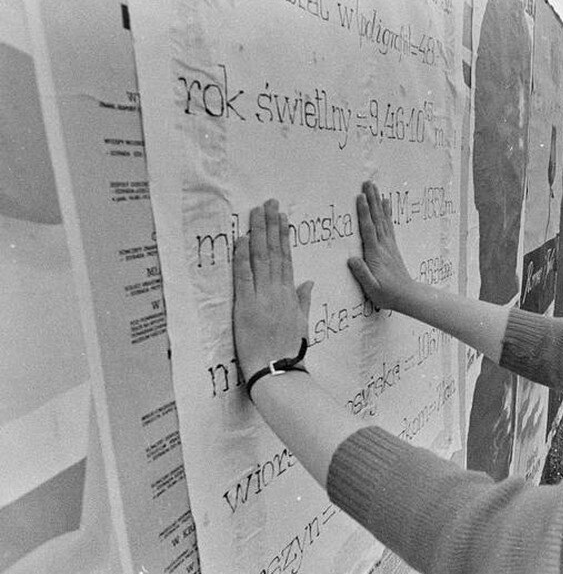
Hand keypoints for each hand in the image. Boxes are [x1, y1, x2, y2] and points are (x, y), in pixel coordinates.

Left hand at [233, 199, 313, 375]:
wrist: (278, 369)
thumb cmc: (289, 350)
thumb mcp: (301, 323)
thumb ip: (303, 300)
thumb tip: (308, 282)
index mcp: (290, 295)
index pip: (286, 258)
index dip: (283, 236)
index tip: (282, 218)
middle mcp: (277, 291)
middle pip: (274, 252)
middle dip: (271, 226)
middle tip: (270, 204)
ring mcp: (262, 297)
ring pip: (261, 258)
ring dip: (258, 233)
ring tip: (257, 212)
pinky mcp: (246, 306)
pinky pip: (244, 276)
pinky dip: (242, 256)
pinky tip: (242, 239)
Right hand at [347, 181, 414, 309]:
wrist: (407, 295)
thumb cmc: (387, 294)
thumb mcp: (372, 288)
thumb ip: (362, 274)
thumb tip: (351, 259)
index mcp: (375, 255)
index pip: (368, 230)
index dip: (364, 213)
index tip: (360, 197)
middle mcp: (383, 246)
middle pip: (376, 219)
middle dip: (371, 200)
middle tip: (368, 183)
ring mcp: (389, 245)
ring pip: (382, 219)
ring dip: (378, 201)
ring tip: (374, 187)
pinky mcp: (392, 246)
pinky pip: (388, 224)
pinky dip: (386, 212)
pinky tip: (386, 202)